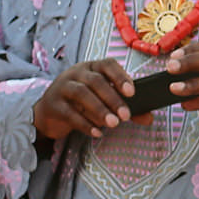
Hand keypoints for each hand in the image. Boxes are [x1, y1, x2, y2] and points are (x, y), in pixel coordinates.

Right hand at [32, 60, 148, 140]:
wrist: (48, 113)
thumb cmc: (80, 103)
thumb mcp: (101, 101)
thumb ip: (124, 107)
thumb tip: (149, 118)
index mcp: (91, 67)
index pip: (107, 64)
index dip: (120, 76)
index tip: (132, 92)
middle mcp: (76, 73)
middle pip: (96, 81)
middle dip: (113, 98)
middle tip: (126, 116)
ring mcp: (62, 87)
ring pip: (82, 94)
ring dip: (100, 109)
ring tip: (113, 124)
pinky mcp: (53, 104)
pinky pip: (70, 113)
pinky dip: (85, 124)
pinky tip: (97, 133)